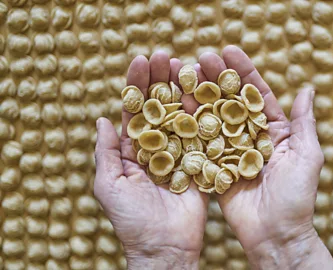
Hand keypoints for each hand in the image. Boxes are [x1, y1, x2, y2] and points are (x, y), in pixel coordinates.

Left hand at [94, 52, 207, 268]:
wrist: (165, 247)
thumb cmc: (131, 221)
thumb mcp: (109, 186)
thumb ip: (106, 152)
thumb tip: (102, 118)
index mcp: (134, 149)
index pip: (134, 110)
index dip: (137, 84)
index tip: (141, 60)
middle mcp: (159, 146)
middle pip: (160, 106)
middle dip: (161, 80)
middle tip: (166, 54)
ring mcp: (182, 152)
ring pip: (182, 115)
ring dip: (184, 89)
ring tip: (187, 64)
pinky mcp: (202, 162)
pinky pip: (204, 135)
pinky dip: (205, 113)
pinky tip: (207, 91)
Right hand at [196, 46, 332, 268]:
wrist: (275, 236)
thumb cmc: (297, 198)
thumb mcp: (307, 157)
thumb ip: (304, 124)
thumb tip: (307, 89)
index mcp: (274, 131)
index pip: (257, 94)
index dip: (244, 72)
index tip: (228, 50)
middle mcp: (251, 137)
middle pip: (231, 101)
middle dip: (217, 78)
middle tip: (200, 57)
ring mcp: (231, 152)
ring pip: (213, 118)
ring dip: (200, 96)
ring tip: (184, 74)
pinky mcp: (214, 168)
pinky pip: (202, 144)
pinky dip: (190, 126)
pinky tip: (177, 106)